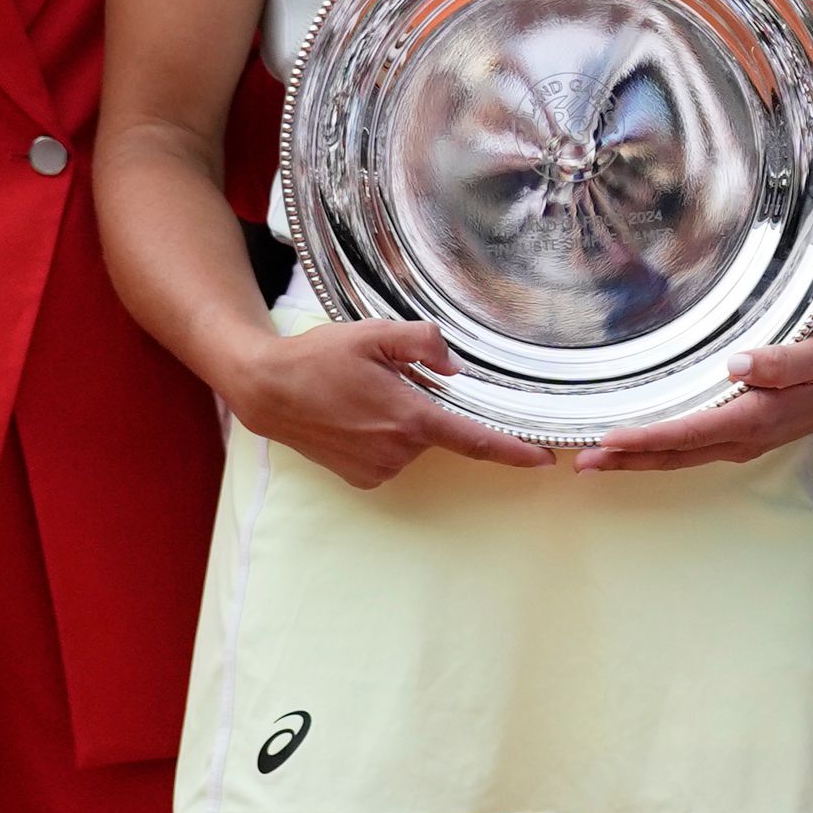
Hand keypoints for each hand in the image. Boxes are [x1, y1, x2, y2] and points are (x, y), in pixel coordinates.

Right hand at [219, 317, 554, 488]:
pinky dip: (384, 436)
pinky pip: (392, 455)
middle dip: (426, 405)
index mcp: (410, 418)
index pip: (476, 440)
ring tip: (362, 396)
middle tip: (387, 379)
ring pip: (414, 441)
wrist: (268, 391)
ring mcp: (379, 469)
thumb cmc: (319, 358)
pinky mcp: (363, 479)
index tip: (544, 460)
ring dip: (403, 420)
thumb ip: (422, 342)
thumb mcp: (373, 333)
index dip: (514, 451)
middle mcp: (399, 451)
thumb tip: (453, 364)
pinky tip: (355, 416)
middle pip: (439, 429)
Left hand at [576, 330, 812, 470]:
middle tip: (581, 462)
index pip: (689, 433)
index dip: (648, 437)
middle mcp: (740, 439)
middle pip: (673, 455)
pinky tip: (632, 445)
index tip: (610, 438)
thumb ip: (781, 361)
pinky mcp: (734, 436)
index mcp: (753, 419)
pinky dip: (655, 449)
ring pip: (677, 456)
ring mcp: (736, 442)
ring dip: (635, 459)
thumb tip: (737, 364)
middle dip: (627, 460)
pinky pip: (686, 448)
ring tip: (593, 460)